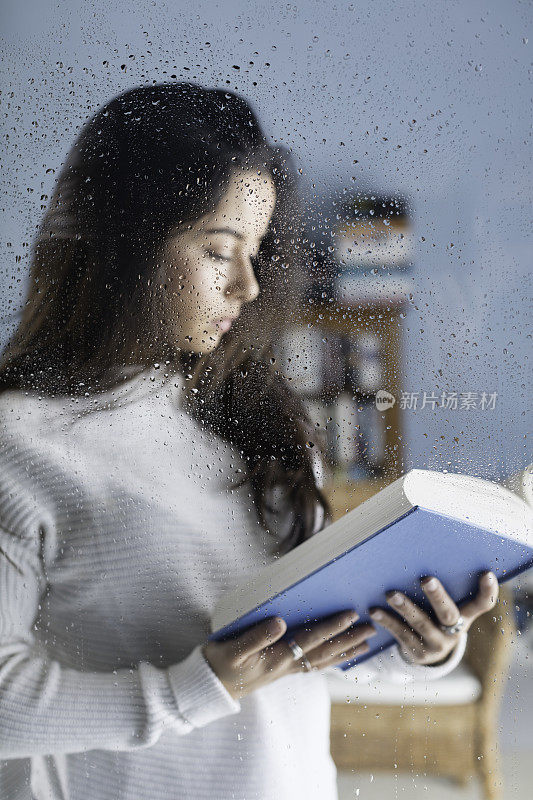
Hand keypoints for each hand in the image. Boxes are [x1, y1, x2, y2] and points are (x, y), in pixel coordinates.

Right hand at [202, 610, 376, 699]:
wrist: (210, 688)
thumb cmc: (219, 664)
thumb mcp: (232, 650)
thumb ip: (256, 636)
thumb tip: (281, 622)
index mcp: (276, 658)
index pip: (310, 640)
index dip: (331, 627)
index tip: (350, 615)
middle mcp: (286, 666)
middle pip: (324, 652)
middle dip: (349, 640)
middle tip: (372, 628)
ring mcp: (285, 670)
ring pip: (322, 661)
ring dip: (345, 652)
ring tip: (366, 644)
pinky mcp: (282, 671)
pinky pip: (312, 665)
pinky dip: (330, 660)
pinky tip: (339, 656)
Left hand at [368, 570, 498, 665]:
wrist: (429, 653)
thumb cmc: (437, 616)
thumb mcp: (446, 606)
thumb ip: (443, 587)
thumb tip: (422, 553)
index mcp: (465, 616)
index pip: (482, 605)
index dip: (487, 591)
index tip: (486, 573)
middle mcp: (453, 631)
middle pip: (448, 614)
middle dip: (437, 597)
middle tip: (427, 580)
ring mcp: (435, 643)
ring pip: (421, 623)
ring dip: (405, 608)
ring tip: (390, 594)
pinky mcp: (417, 651)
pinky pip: (401, 634)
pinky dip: (387, 621)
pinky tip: (374, 610)